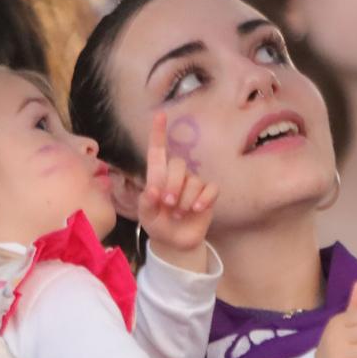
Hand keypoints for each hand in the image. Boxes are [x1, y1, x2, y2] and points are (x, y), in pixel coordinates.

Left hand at [136, 112, 217, 270]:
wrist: (175, 243)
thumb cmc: (157, 224)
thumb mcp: (145, 216)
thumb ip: (146, 203)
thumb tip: (153, 190)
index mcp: (158, 176)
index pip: (158, 151)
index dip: (158, 133)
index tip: (160, 114)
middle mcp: (177, 176)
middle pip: (178, 165)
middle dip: (173, 185)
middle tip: (168, 205)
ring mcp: (194, 184)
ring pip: (194, 181)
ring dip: (185, 200)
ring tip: (179, 214)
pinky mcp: (208, 195)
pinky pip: (210, 189)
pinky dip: (203, 200)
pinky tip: (196, 210)